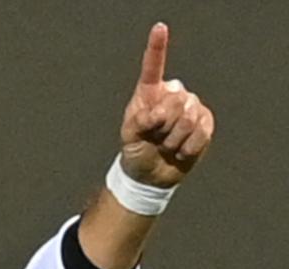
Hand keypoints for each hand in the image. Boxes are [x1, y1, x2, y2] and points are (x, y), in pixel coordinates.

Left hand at [119, 23, 215, 187]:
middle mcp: (172, 96)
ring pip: (189, 117)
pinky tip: (179, 151)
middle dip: (163, 124)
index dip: (157, 48)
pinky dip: (188, 147)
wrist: (152, 173)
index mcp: (149, 94)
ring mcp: (191, 107)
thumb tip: (160, 112)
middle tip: (155, 137)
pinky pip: (202, 132)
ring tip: (165, 145)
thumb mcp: (129, 136)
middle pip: (176, 100)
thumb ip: (140, 120)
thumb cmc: (136, 151)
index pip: (153, 68)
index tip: (160, 28)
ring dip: (174, 139)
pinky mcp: (205, 123)